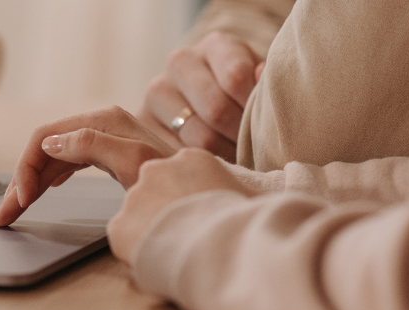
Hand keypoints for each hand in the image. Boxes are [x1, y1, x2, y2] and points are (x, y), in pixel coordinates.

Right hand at [0, 106, 176, 226]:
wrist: (203, 191)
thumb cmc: (174, 178)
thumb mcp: (133, 162)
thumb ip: (93, 145)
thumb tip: (52, 141)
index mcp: (101, 121)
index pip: (44, 139)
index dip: (25, 170)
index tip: (20, 202)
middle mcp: (99, 125)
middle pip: (43, 148)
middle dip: (19, 182)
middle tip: (2, 216)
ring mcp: (102, 139)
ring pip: (51, 158)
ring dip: (29, 184)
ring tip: (14, 212)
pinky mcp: (107, 154)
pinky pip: (65, 163)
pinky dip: (47, 179)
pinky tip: (39, 193)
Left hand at [107, 148, 254, 264]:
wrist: (228, 249)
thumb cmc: (251, 225)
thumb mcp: (258, 195)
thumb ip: (255, 187)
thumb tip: (284, 184)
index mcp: (192, 158)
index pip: (180, 176)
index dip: (190, 202)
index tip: (201, 218)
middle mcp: (157, 169)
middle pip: (155, 192)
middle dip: (167, 213)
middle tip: (189, 237)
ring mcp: (135, 196)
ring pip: (138, 216)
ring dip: (153, 232)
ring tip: (179, 252)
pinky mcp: (119, 225)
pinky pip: (124, 239)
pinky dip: (137, 252)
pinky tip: (162, 260)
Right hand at [136, 31, 264, 161]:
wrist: (204, 106)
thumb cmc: (244, 98)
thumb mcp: (262, 86)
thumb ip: (265, 85)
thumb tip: (261, 75)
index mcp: (215, 46)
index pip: (236, 77)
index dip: (254, 108)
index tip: (266, 124)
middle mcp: (180, 63)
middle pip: (216, 110)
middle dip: (240, 136)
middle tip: (253, 149)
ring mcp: (157, 92)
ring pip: (198, 137)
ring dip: (224, 154)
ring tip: (235, 157)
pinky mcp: (142, 122)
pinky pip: (176, 154)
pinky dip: (198, 164)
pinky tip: (210, 162)